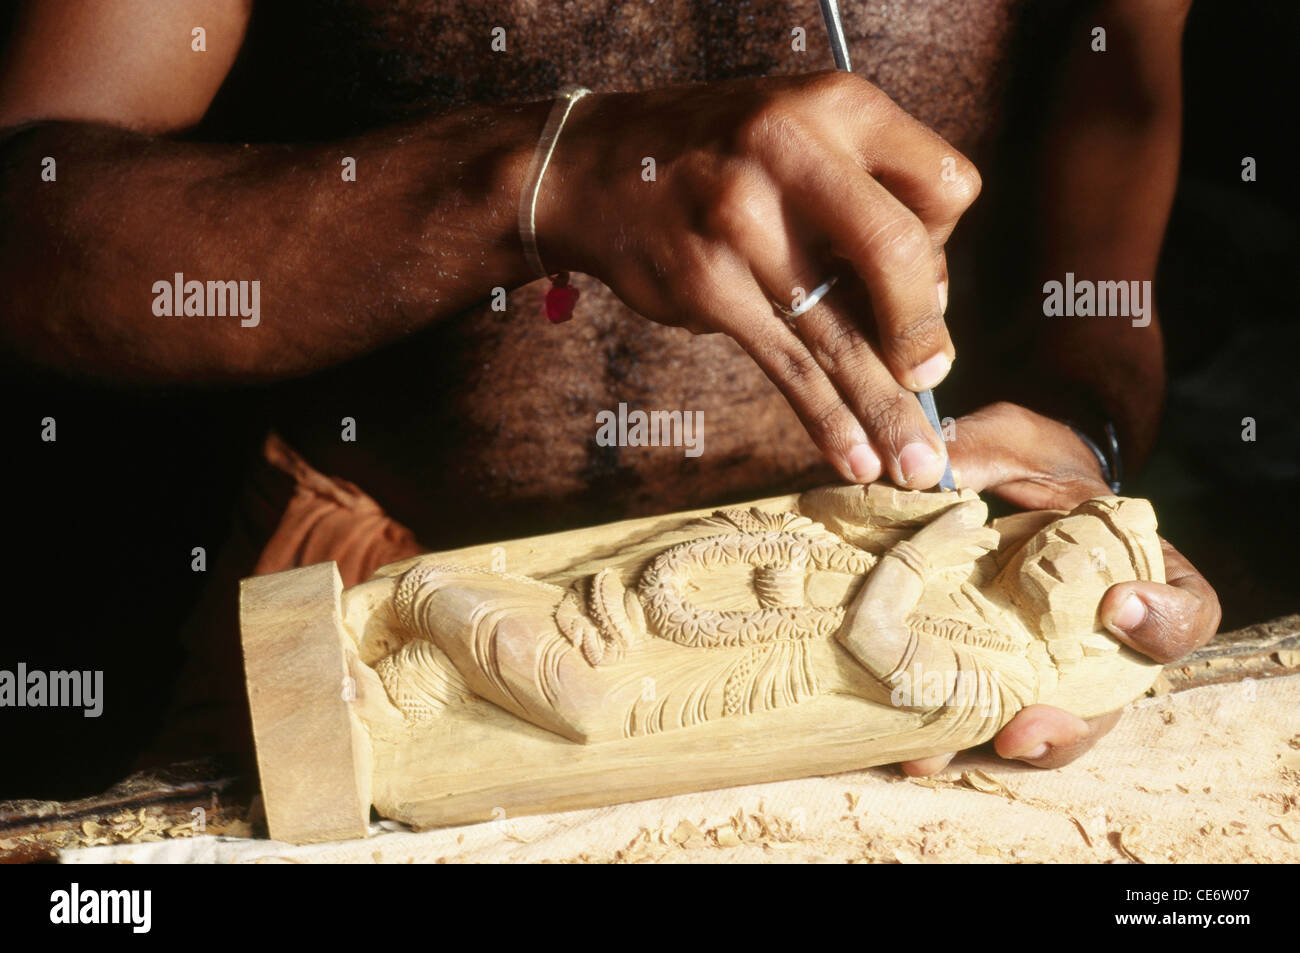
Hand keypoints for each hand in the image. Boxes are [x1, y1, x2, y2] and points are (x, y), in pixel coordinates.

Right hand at [539, 72, 980, 488]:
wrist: (596, 167)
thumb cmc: (722, 159)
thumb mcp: (803, 134)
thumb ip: (867, 199)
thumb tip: (927, 312)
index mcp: (839, 108)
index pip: (944, 186)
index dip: (948, 243)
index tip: (924, 283)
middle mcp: (795, 156)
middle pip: (900, 254)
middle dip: (924, 333)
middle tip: (933, 379)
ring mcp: (746, 225)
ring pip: (840, 332)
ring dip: (886, 409)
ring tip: (916, 466)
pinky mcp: (710, 287)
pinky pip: (787, 366)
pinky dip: (826, 419)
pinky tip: (853, 457)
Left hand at [899, 402, 1220, 774]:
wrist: (977, 494)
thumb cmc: (1017, 466)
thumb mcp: (1010, 444)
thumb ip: (985, 450)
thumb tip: (934, 468)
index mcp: (1137, 577)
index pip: (1186, 615)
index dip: (1166, 621)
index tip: (1118, 604)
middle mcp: (1099, 639)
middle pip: (1110, 703)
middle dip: (1071, 724)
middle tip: (1025, 726)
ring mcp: (1044, 667)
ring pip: (1046, 731)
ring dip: (1003, 749)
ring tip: (953, 752)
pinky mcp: (988, 683)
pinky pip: (981, 726)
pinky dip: (951, 744)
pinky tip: (912, 750)